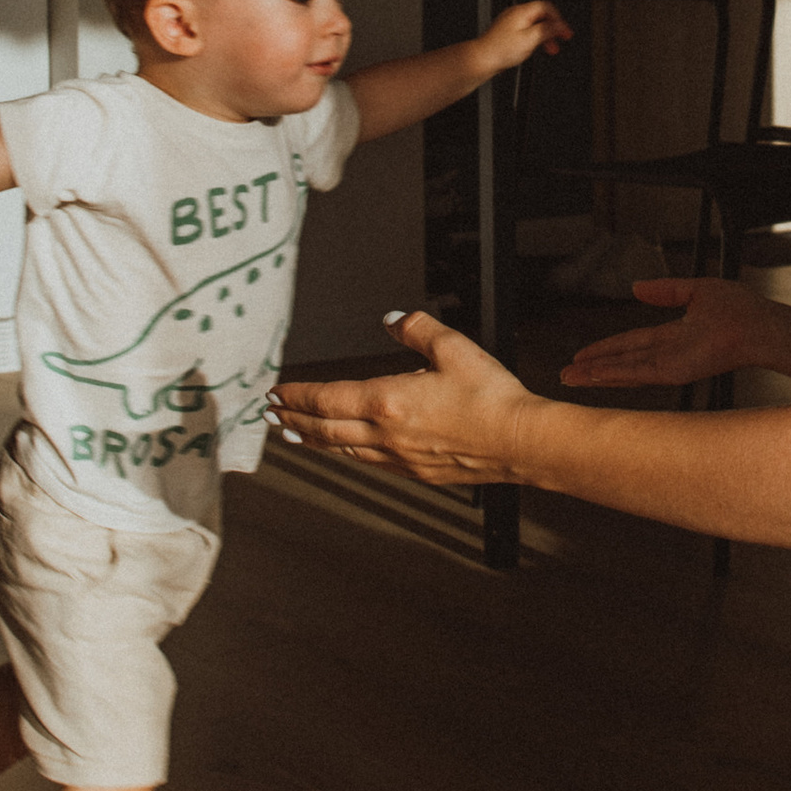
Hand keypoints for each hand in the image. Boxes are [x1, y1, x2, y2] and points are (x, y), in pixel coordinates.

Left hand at [274, 311, 532, 486]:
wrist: (520, 441)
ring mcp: (399, 457)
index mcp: (388, 401)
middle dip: (294, 420)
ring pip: (343, 449)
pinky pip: (369, 461)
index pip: (326, 399)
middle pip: (325, 429)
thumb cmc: (491, 399)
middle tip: (271, 415)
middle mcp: (386, 434)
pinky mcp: (416, 471)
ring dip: (313, 441)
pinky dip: (346, 453)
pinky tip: (345, 450)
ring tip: (295, 435)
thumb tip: (392, 320)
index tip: (276, 392)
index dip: (296, 396)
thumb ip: (417, 329)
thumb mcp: (454, 348)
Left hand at [481, 1, 571, 74]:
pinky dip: (535, 39)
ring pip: (535, 25)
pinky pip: (526, 32)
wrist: (482, 59)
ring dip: (545, 36)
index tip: (564, 30)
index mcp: (521, 12)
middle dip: (553, 28)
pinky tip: (535, 48)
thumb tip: (560, 25)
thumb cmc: (500, 50)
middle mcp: (516, 14)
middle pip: (541, 16)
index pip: (546, 7)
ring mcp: (511, 23)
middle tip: (562, 38)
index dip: (558, 18)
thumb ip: (547, 30)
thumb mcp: (530, 39)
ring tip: (551, 48)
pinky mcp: (508, 33)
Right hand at [561, 277, 771, 391]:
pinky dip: (612, 375)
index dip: (606, 348)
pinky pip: (635, 373)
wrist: (758, 326)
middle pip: (621, 361)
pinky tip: (592, 376)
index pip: (631, 342)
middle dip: (593, 367)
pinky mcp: (673, 372)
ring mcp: (669, 366)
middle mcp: (668, 354)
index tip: (584, 353)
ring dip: (595, 375)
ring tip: (569, 379)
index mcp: (673, 335)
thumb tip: (636, 287)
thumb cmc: (741, 310)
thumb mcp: (696, 290)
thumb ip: (666, 291)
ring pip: (623, 371)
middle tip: (566, 373)